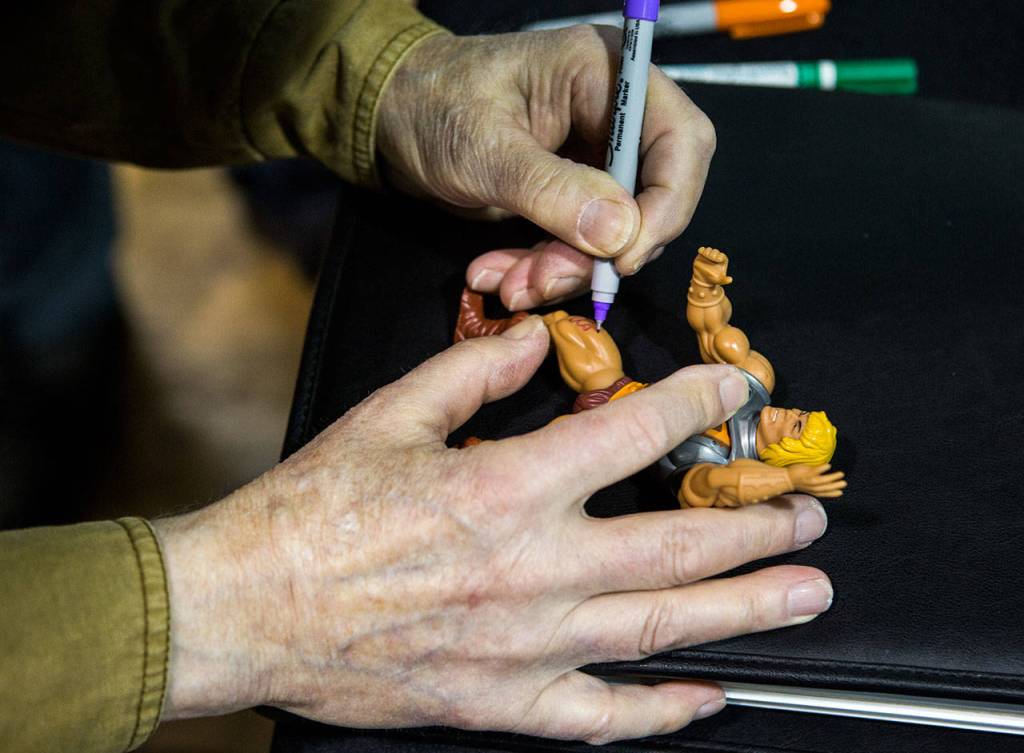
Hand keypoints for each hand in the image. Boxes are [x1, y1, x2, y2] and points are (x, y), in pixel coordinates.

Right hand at [154, 319, 831, 743]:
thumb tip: (532, 340)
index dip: (698, 406)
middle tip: (808, 514)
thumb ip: (473, 372)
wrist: (246, 608)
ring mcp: (525, 646)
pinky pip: (602, 718)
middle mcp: (532, 570)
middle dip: (758, 527)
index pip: (634, 434)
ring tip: (806, 593)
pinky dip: (663, 712)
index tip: (735, 396)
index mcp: (506, 489)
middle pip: (679, 547)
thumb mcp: (390, 415)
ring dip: (747, 609)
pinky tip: (708, 699)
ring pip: (662, 630)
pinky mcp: (501, 702)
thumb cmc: (311, 512)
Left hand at [378, 27, 715, 310]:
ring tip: (511, 287)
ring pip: (615, 233)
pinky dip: (546, 270)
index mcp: (606, 75)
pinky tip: (502, 278)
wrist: (390, 118)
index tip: (624, 257)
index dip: (667, 204)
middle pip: (654, 196)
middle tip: (547, 281)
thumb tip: (620, 235)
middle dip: (604, 252)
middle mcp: (612, 115)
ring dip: (568, 271)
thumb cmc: (432, 106)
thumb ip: (553, 190)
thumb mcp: (485, 150)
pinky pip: (580, 245)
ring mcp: (593, 157)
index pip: (681, 140)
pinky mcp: (571, 194)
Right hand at [691, 246, 732, 287]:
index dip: (720, 257)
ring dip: (707, 251)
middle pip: (715, 252)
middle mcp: (715, 256)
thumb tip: (730, 280)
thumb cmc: (713, 279)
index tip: (718, 260)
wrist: (704, 279)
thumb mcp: (720, 280)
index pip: (722, 256)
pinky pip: (702, 250)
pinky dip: (701, 250)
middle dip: (713, 253)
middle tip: (711, 257)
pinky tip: (700, 251)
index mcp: (722, 260)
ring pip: (709, 250)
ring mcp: (708, 255)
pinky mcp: (702, 255)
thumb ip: (725, 280)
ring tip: (706, 255)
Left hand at [787, 464, 846, 497]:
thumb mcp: (808, 487)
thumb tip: (828, 484)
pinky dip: (822, 469)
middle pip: (825, 488)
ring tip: (841, 474)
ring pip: (822, 480)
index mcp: (813, 491)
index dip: (833, 494)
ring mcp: (809, 480)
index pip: (825, 493)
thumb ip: (817, 486)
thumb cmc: (798, 481)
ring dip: (832, 478)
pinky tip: (828, 466)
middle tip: (844, 483)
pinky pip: (815, 471)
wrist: (785, 478)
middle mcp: (812, 487)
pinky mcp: (806, 473)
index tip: (841, 492)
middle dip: (836, 486)